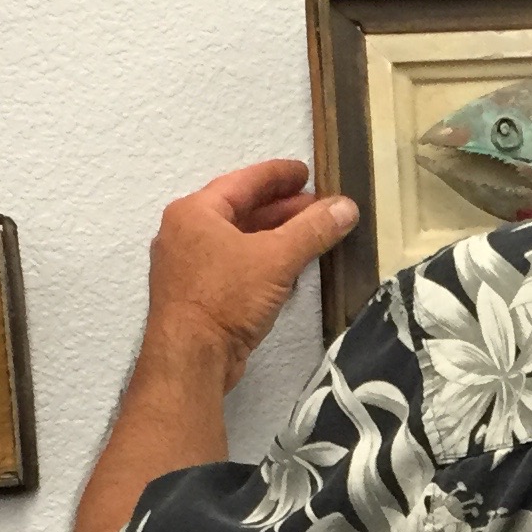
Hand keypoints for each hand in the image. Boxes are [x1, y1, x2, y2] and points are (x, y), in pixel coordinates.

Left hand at [143, 159, 359, 390]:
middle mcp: (184, 233)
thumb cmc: (225, 298)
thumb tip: (347, 207)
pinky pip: (233, 266)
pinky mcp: (196, 295)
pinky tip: (287, 268)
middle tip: (317, 206)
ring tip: (310, 234)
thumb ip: (313, 229)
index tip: (306, 173)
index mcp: (195, 212)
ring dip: (274, 237)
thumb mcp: (276, 258)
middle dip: (281, 209)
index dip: (278, 175)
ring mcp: (187, 266)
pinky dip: (260, 261)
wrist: (189, 359)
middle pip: (240, 210)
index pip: (243, 181)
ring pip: (237, 240)